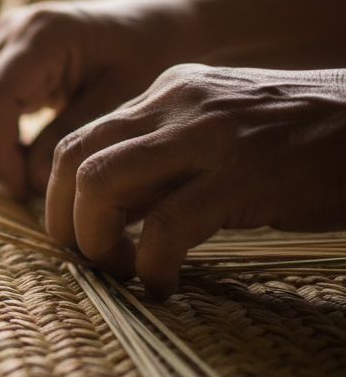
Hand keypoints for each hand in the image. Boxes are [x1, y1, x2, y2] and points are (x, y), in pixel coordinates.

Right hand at [0, 0, 198, 199]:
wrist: (155, 23)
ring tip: (18, 172)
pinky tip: (18, 152)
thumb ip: (72, 137)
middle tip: (18, 188)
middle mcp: (11, 32)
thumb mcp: (122, 99)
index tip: (20, 189)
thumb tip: (30, 182)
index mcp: (43, 35)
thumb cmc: (150, 56)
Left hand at [46, 64, 345, 298]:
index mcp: (171, 91)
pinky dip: (152, 266)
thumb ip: (168, 162)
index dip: (63, 197)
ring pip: (99, 183)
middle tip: (90, 261)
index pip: (80, 138)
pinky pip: (165, 227)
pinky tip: (166, 286)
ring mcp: (209, 134)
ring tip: (123, 272)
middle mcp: (177, 101)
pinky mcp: (244, 174)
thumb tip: (114, 217)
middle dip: (63, 219)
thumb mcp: (226, 135)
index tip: (83, 237)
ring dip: (94, 239)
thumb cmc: (313, 144)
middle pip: (71, 156)